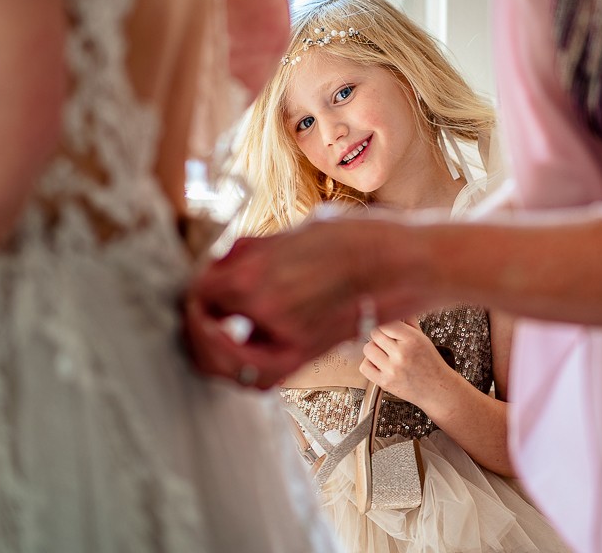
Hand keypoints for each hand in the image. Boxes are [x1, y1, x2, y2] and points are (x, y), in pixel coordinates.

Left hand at [188, 215, 438, 387]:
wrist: (407, 263)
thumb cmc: (362, 238)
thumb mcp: (298, 229)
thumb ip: (257, 249)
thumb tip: (227, 260)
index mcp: (258, 278)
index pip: (200, 293)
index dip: (193, 288)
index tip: (197, 281)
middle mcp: (268, 315)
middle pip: (206, 340)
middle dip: (196, 328)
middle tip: (196, 314)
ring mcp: (291, 341)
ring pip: (235, 367)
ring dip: (217, 355)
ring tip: (215, 335)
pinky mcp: (312, 353)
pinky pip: (266, 372)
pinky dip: (248, 365)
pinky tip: (247, 344)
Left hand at [360, 320, 457, 406]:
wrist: (437, 390)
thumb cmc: (430, 364)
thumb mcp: (422, 339)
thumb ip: (408, 322)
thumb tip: (397, 305)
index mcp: (412, 340)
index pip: (385, 322)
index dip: (384, 324)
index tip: (385, 326)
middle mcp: (401, 354)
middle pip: (375, 334)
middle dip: (380, 336)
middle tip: (387, 341)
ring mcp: (392, 370)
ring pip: (368, 349)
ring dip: (374, 349)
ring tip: (384, 353)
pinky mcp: (385, 383)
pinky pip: (364, 366)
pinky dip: (369, 363)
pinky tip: (380, 364)